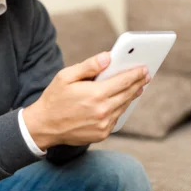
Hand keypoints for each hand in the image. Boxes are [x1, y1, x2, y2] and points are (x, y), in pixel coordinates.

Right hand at [22, 52, 149, 148]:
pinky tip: (122, 101)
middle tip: (146, 76)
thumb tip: (108, 57)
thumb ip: (88, 66)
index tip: (144, 68)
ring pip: (124, 106)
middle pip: (127, 94)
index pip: (123, 81)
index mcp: (95, 94)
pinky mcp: (102, 134)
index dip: (136, 74)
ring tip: (138, 87)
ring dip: (132, 96)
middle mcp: (103, 110)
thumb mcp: (66, 76)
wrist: (44, 126)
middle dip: (138, 83)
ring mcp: (103, 124)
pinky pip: (116, 118)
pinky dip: (121, 108)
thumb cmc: (54, 98)